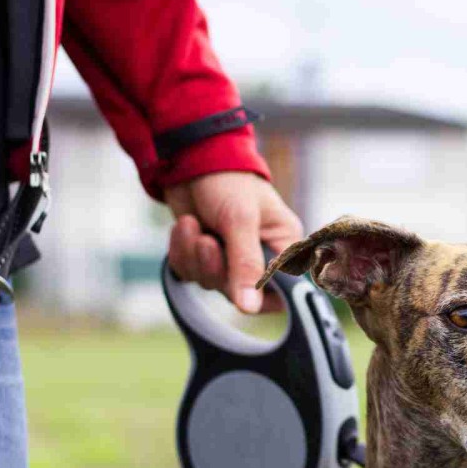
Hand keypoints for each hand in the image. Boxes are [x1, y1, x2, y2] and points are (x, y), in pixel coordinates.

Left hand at [164, 171, 303, 312]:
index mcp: (283, 246)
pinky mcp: (204, 256)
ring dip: (194, 257)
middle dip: (216, 268)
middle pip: (240, 292)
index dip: (263, 297)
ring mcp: (230, 258)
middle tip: (207, 241)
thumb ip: (246, 264)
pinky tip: (185, 227)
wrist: (189, 159)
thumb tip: (250, 308)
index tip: (241, 289)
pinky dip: (181, 253)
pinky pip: (190, 273)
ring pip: (211, 283)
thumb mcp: (240, 221)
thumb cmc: (228, 181)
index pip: (285, 291)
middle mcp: (260, 256)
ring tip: (192, 226)